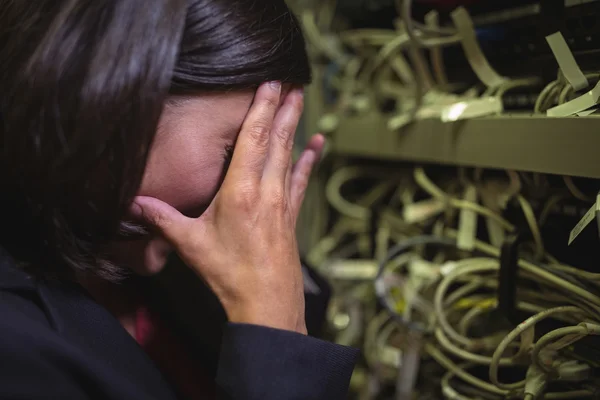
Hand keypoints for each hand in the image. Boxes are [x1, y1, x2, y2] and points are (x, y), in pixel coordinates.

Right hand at [131, 82, 323, 333]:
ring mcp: (283, 202)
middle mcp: (266, 191)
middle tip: (292, 82)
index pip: (252, 140)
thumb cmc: (229, 274)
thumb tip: (132, 203)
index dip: (261, 109)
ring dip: (295, 127)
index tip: (270, 84)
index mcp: (240, 191)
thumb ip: (162, 219)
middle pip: (276, 140)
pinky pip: (301, 180)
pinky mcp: (291, 215)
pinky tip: (317, 147)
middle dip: (283, 109)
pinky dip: (309, 161)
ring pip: (290, 155)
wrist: (266, 304)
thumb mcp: (190, 244)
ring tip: (302, 101)